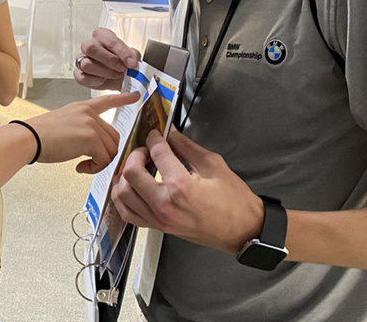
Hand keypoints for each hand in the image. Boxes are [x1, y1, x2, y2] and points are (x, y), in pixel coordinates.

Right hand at [23, 93, 138, 171]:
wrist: (29, 139)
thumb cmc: (40, 136)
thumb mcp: (63, 123)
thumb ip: (81, 128)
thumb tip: (92, 145)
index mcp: (82, 108)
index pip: (107, 100)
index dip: (123, 99)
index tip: (136, 96)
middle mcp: (88, 113)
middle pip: (113, 136)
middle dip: (106, 153)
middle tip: (92, 162)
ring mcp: (91, 124)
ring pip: (111, 149)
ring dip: (100, 162)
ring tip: (84, 165)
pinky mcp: (90, 138)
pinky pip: (104, 159)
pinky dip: (95, 168)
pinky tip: (80, 167)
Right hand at [74, 28, 140, 90]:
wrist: (121, 77)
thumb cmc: (124, 63)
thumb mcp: (132, 56)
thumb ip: (133, 56)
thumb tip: (132, 61)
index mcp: (102, 36)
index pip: (109, 40)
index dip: (122, 52)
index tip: (132, 63)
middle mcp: (89, 45)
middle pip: (91, 48)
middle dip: (109, 60)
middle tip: (122, 69)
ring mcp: (81, 59)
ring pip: (86, 64)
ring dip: (104, 72)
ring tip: (116, 75)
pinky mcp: (78, 73)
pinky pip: (82, 77)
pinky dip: (95, 81)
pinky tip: (104, 80)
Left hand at [110, 130, 264, 254]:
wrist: (244, 231)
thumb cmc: (235, 202)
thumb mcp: (214, 165)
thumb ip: (186, 147)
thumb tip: (170, 134)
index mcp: (181, 187)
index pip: (156, 153)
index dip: (154, 138)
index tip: (156, 133)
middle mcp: (165, 204)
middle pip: (131, 172)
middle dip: (135, 154)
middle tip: (146, 149)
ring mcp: (159, 218)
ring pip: (122, 194)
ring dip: (124, 176)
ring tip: (137, 167)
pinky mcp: (158, 227)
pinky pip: (127, 214)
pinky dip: (122, 198)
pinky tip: (129, 187)